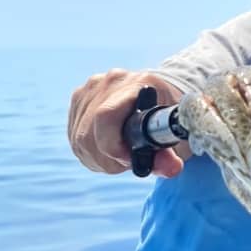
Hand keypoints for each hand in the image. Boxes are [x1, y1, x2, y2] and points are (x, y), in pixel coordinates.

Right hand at [68, 68, 187, 176]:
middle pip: (88, 133)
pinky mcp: (79, 98)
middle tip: (127, 162)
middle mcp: (111, 81)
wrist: (164, 95)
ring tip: (121, 156)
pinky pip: (74, 136)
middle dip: (106, 158)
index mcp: (139, 84)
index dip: (113, 147)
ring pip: (79, 138)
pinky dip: (90, 152)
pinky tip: (108, 150)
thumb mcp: (176, 138)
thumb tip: (170, 169)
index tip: (130, 160)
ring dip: (98, 158)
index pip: (106, 116)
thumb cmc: (170, 118)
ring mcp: (91, 88)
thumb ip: (170, 156)